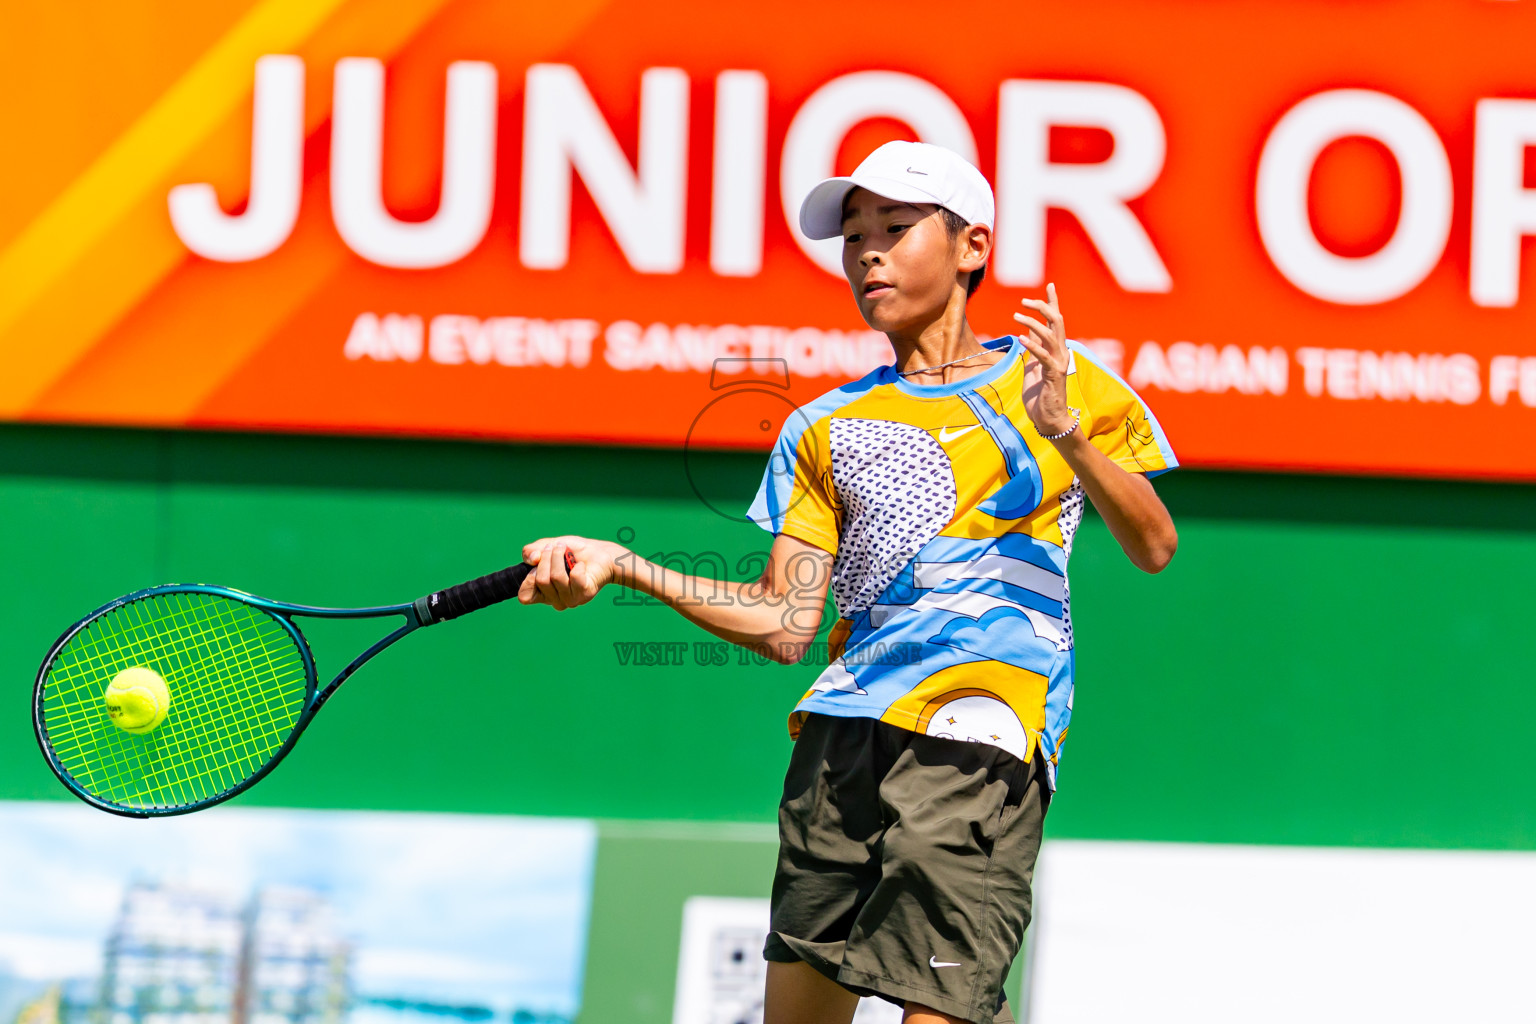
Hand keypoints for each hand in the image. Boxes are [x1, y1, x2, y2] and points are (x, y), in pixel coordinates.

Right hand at [518, 535, 628, 609]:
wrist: (599, 552)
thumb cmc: (573, 552)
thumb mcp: (548, 547)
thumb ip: (532, 551)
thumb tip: (532, 559)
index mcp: (543, 593)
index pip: (525, 597)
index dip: (527, 579)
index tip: (536, 561)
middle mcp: (555, 600)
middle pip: (541, 580)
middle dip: (546, 558)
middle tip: (555, 548)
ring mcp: (570, 600)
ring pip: (556, 577)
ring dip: (559, 557)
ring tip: (565, 549)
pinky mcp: (585, 594)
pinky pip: (574, 578)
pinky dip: (577, 565)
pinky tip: (581, 565)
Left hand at [1013, 283, 1075, 436]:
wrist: (1049, 419)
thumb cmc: (1041, 395)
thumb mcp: (1034, 367)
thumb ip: (1034, 350)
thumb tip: (1027, 332)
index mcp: (1056, 349)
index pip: (1055, 321)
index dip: (1053, 303)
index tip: (1050, 285)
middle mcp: (1061, 353)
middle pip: (1056, 322)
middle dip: (1043, 307)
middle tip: (1024, 301)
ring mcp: (1059, 363)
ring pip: (1050, 335)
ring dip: (1032, 324)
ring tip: (1016, 316)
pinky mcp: (1053, 375)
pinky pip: (1043, 356)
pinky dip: (1032, 346)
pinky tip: (1020, 338)